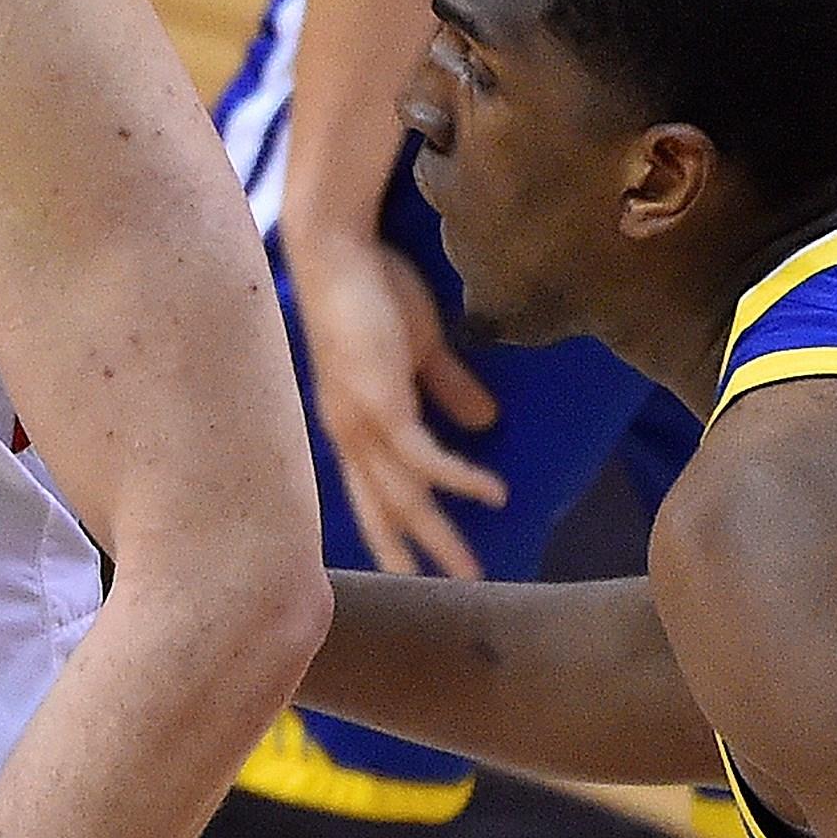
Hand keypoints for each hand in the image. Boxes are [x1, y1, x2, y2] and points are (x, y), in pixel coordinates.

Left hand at [284, 225, 503, 581]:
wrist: (342, 252)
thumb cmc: (375, 290)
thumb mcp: (420, 350)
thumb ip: (448, 387)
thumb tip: (485, 421)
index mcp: (354, 423)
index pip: (371, 493)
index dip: (392, 531)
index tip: (413, 567)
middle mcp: (350, 434)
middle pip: (385, 509)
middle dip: (418, 552)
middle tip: (453, 585)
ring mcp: (361, 423)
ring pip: (403, 497)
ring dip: (440, 535)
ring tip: (473, 569)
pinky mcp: (380, 403)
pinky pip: (424, 458)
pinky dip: (459, 479)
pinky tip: (494, 495)